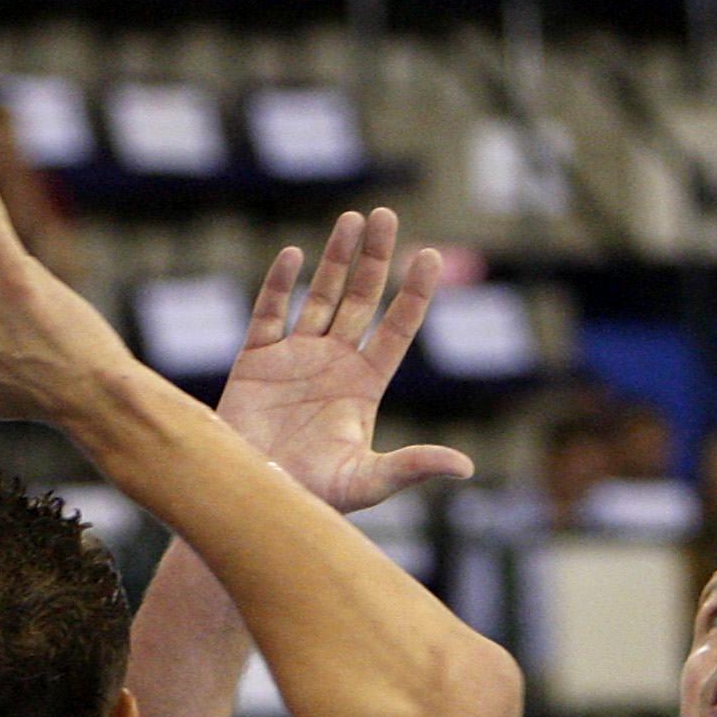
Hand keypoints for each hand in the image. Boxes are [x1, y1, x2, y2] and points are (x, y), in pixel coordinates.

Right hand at [219, 209, 470, 513]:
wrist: (251, 499)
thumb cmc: (311, 496)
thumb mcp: (366, 482)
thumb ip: (410, 467)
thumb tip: (465, 467)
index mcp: (364, 385)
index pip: (397, 329)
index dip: (414, 293)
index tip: (431, 257)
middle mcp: (334, 362)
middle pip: (361, 299)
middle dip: (376, 259)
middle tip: (386, 217)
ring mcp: (295, 357)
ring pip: (320, 296)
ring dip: (336, 259)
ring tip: (353, 220)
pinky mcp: (256, 360)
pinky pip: (270, 313)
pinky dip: (280, 285)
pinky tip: (294, 256)